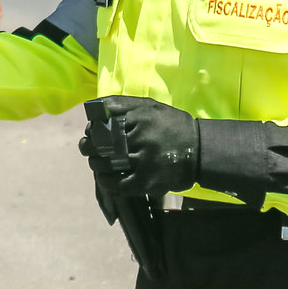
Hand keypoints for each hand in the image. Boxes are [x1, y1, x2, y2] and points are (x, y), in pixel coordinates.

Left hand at [79, 96, 198, 196]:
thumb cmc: (171, 125)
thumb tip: (94, 107)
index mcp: (142, 117)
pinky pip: (118, 184)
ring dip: (96, 164)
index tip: (91, 132)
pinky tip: (105, 177)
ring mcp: (145, 161)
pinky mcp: (148, 182)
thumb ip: (121, 104)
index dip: (93, 129)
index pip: (105, 124)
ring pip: (108, 164)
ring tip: (96, 162)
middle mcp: (143, 138)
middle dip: (90, 147)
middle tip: (87, 148)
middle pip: (104, 144)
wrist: (200, 150)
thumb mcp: (149, 106)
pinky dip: (107, 181)